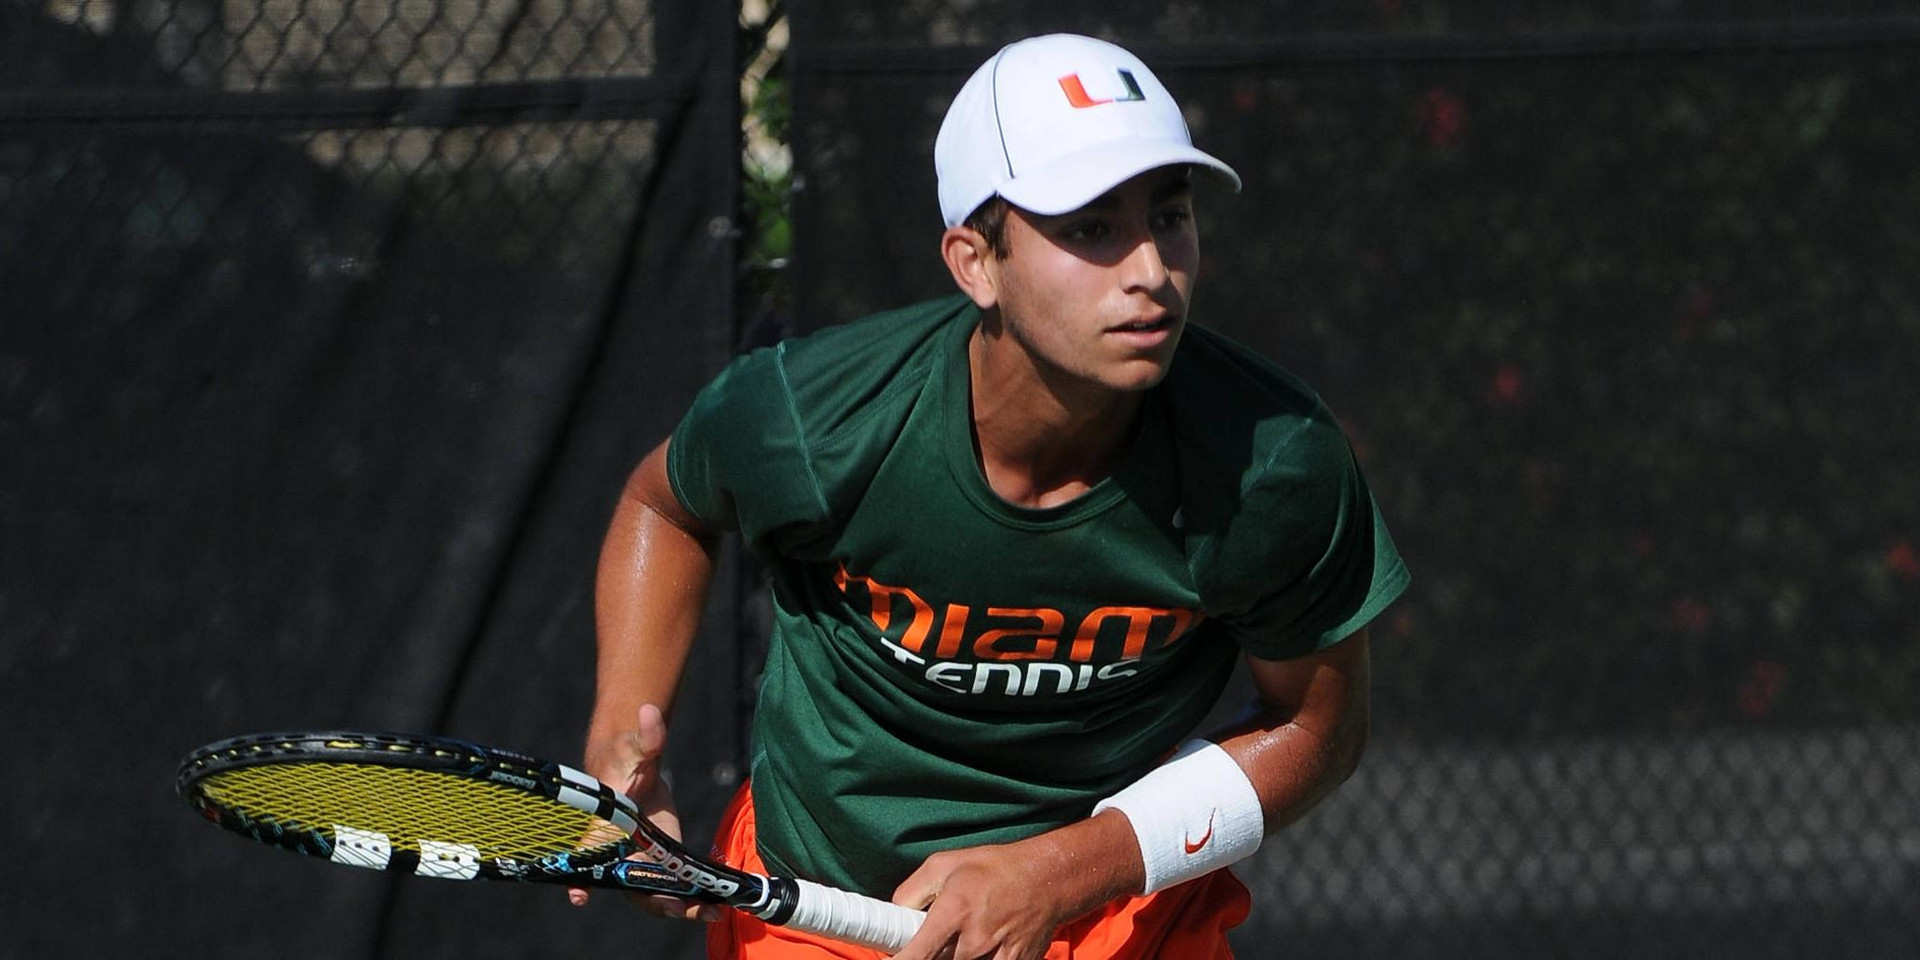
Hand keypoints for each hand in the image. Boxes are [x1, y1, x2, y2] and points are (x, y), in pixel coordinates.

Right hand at [569, 703, 721, 921]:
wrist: (635, 762)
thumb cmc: (625, 756)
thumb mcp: (636, 746)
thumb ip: (646, 736)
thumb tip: (649, 712)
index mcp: (602, 827)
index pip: (586, 855)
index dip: (580, 879)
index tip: (579, 896)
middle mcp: (616, 851)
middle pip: (627, 885)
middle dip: (652, 901)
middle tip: (679, 909)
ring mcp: (637, 858)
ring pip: (650, 892)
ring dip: (677, 905)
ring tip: (710, 910)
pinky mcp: (658, 857)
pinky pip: (670, 884)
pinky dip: (689, 895)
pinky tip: (715, 902)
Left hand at [887, 814, 1140, 959]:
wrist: (1047, 878)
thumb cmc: (991, 868)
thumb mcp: (943, 864)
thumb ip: (910, 892)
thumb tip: (892, 918)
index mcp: (954, 912)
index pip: (916, 956)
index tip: (894, 958)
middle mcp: (975, 941)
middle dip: (932, 953)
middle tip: (940, 934)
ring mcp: (999, 958)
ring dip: (955, 956)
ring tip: (962, 936)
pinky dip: (980, 957)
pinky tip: (985, 943)